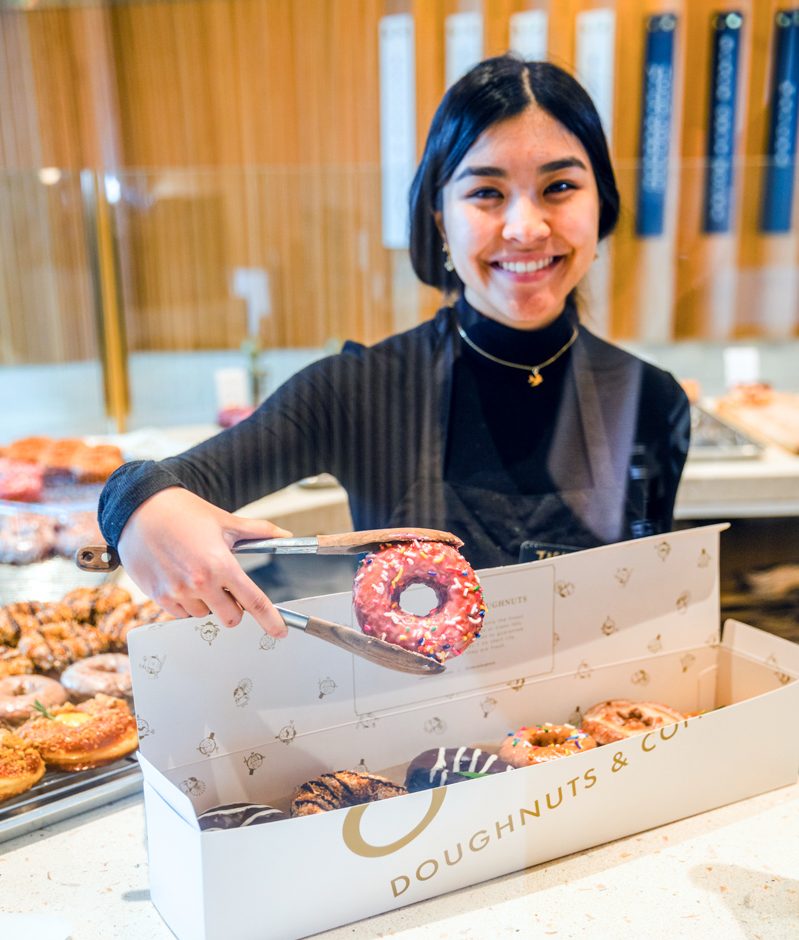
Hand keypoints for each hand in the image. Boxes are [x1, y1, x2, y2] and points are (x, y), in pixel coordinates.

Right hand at [117, 487, 292, 636]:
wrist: (140, 509)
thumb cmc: (181, 512)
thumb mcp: (225, 521)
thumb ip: (259, 531)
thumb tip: (284, 535)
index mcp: (220, 565)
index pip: (254, 601)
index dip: (270, 619)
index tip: (279, 631)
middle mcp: (199, 583)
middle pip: (230, 617)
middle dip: (234, 607)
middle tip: (227, 587)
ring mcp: (176, 592)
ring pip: (204, 615)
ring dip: (207, 603)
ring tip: (197, 574)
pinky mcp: (158, 596)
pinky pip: (181, 614)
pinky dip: (186, 603)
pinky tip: (181, 579)